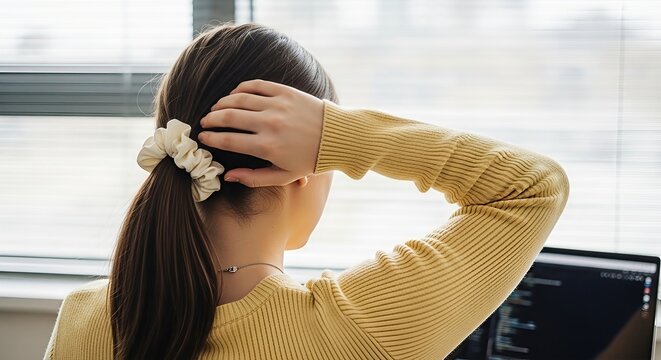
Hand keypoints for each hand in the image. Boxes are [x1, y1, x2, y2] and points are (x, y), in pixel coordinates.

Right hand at [198, 79, 324, 186]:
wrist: (338, 137)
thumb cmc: (310, 160)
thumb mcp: (283, 176)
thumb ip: (253, 178)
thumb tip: (227, 175)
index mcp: (267, 147)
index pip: (228, 140)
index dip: (210, 138)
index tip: (202, 137)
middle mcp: (270, 124)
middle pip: (228, 117)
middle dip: (211, 119)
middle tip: (204, 122)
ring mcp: (277, 105)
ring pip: (239, 99)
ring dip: (222, 103)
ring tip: (216, 109)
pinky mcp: (285, 92)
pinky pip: (256, 86)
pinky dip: (240, 89)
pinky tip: (234, 95)